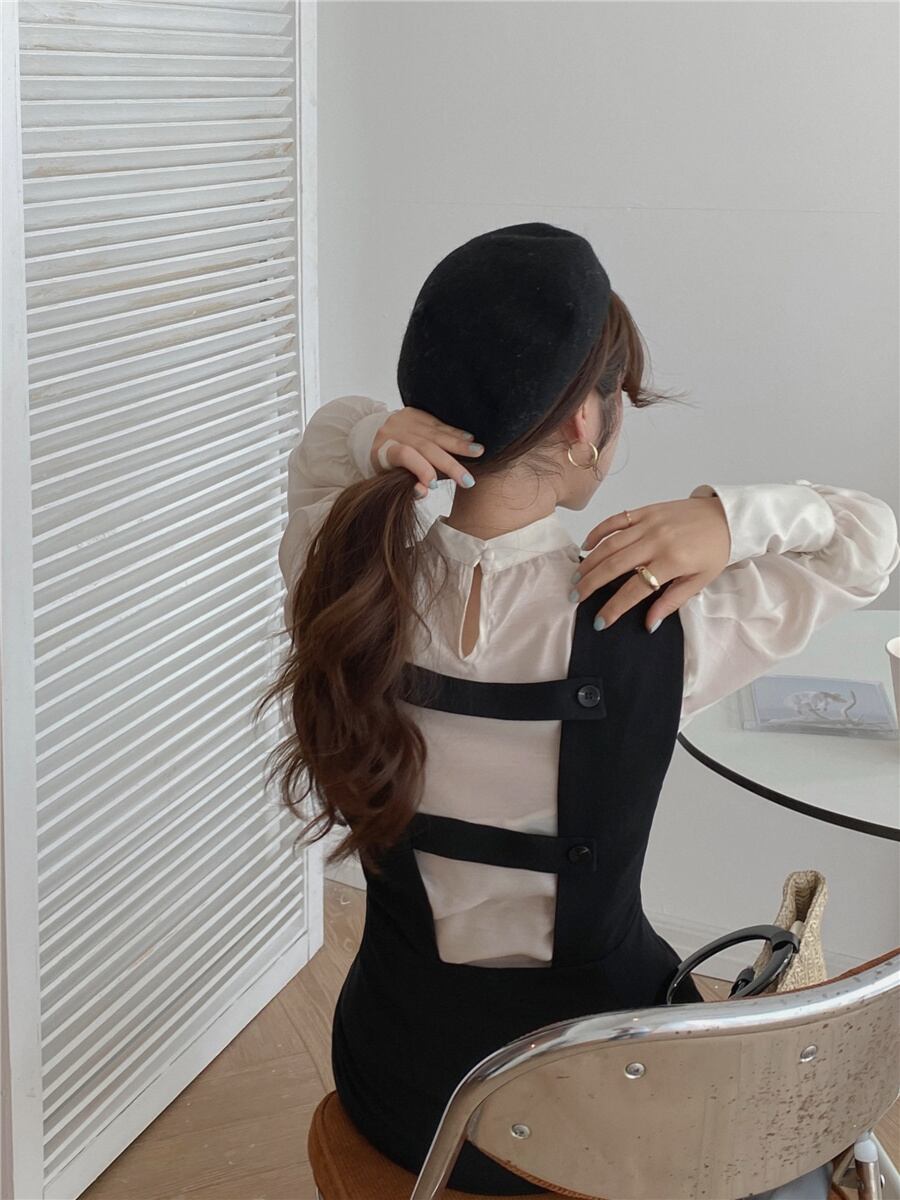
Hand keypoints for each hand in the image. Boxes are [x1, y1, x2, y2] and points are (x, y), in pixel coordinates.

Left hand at [370, 407, 483, 495]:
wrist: (372, 435)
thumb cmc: (384, 463)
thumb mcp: (388, 477)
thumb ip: (406, 484)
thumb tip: (423, 491)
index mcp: (383, 449)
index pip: (405, 456)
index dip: (420, 469)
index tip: (434, 485)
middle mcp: (394, 431)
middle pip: (425, 446)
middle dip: (449, 464)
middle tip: (468, 479)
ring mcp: (405, 419)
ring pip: (435, 432)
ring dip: (459, 444)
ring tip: (478, 451)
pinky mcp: (415, 412)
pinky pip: (438, 423)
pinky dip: (455, 432)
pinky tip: (469, 438)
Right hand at [573, 496, 730, 631]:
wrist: (727, 517)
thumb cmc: (715, 550)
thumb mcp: (700, 581)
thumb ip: (672, 602)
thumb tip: (649, 624)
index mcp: (673, 561)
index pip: (635, 589)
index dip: (615, 607)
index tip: (600, 621)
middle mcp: (657, 541)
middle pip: (615, 565)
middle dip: (591, 584)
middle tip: (575, 597)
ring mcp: (650, 523)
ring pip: (611, 543)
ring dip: (590, 562)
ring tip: (577, 577)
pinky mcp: (646, 510)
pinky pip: (616, 520)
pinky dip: (598, 531)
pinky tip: (587, 546)